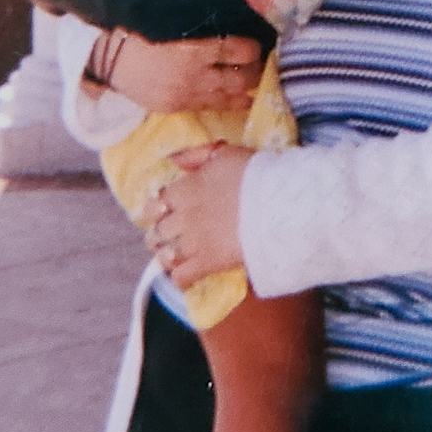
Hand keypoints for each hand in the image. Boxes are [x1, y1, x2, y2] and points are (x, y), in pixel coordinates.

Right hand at [88, 29, 262, 111]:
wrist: (107, 55)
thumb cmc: (141, 29)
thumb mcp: (174, 21)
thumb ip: (204, 26)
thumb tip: (236, 24)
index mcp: (192, 49)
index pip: (237, 51)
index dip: (252, 49)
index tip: (256, 45)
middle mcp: (191, 75)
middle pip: (239, 79)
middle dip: (254, 73)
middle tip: (262, 66)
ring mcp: (184, 95)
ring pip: (227, 98)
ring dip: (244, 91)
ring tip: (254, 84)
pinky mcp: (175, 107)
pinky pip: (209, 107)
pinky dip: (225, 102)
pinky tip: (236, 98)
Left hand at [146, 143, 253, 287]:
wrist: (277, 205)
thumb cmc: (256, 175)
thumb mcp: (225, 154)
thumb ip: (197, 156)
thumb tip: (173, 160)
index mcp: (185, 190)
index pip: (154, 203)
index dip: (154, 210)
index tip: (160, 212)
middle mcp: (183, 217)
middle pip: (156, 232)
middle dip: (159, 235)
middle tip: (166, 237)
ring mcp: (193, 243)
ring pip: (165, 255)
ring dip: (166, 256)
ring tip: (174, 256)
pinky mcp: (207, 263)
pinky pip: (181, 276)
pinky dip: (180, 277)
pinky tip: (186, 276)